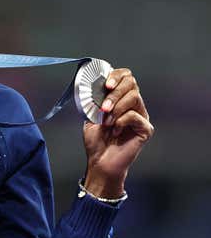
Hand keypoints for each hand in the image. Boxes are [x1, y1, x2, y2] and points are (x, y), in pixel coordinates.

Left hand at [82, 68, 154, 197]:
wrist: (99, 161)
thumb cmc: (96, 140)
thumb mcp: (91, 114)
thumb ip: (96, 98)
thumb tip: (96, 85)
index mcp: (121, 99)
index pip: (126, 77)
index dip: (117, 76)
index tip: (106, 84)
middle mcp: (134, 105)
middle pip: (132, 84)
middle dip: (115, 93)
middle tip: (103, 107)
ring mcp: (141, 116)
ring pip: (134, 97)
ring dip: (116, 108)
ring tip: (106, 122)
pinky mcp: (145, 129)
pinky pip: (135, 116)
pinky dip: (121, 121)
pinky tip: (115, 131)